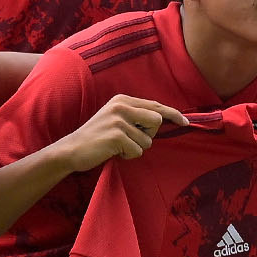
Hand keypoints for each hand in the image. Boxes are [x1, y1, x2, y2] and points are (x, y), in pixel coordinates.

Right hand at [59, 95, 182, 172]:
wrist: (71, 150)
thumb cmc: (96, 138)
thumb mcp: (115, 119)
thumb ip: (135, 116)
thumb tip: (162, 118)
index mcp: (122, 100)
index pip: (155, 105)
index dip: (172, 114)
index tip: (185, 122)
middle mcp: (121, 106)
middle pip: (156, 121)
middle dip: (148, 135)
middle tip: (129, 140)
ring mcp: (118, 120)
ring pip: (147, 140)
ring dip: (135, 148)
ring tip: (117, 147)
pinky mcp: (116, 136)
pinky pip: (137, 151)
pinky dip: (128, 156)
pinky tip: (113, 152)